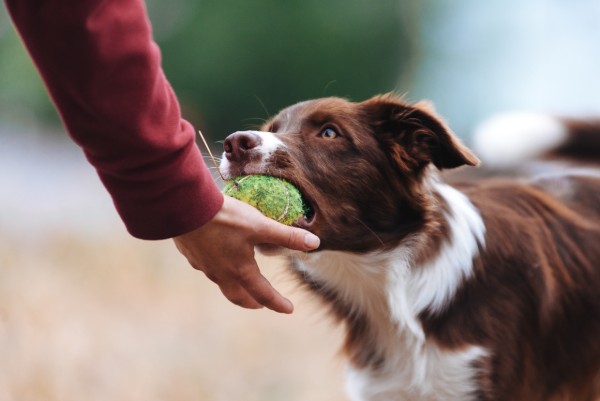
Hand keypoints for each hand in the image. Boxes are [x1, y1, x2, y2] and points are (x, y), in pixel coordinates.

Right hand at [173, 196, 320, 313]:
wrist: (184, 208)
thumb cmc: (224, 218)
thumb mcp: (260, 225)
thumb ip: (287, 235)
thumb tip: (315, 243)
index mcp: (240, 270)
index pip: (264, 293)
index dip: (278, 302)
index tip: (289, 309)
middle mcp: (221, 274)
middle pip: (238, 296)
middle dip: (252, 302)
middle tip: (261, 304)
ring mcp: (204, 266)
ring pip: (222, 283)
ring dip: (235, 287)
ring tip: (240, 281)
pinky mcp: (191, 254)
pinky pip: (208, 268)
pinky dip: (218, 269)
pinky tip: (217, 259)